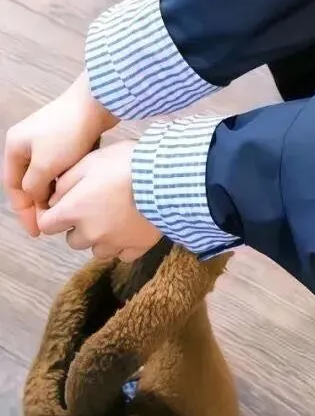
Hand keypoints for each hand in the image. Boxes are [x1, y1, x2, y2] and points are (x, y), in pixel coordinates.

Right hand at [3, 72, 118, 235]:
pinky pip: (66, 162)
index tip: (36, 231)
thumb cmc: (68, 132)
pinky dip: (70, 176)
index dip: (23, 211)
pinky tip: (81, 188)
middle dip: (40, 202)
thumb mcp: (45, 165)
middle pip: (31, 180)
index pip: (13, 186)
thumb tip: (38, 198)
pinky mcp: (72, 135)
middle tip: (53, 222)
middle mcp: (29, 141)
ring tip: (68, 208)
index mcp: (15, 146)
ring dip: (56, 189)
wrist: (98, 102)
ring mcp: (51, 137)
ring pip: (50, 172)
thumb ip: (36, 186)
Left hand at [37, 141, 161, 261]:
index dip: (52, 215)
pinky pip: (123, 254)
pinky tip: (132, 229)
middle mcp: (89, 233)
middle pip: (73, 240)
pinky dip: (124, 245)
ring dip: (101, 238)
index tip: (64, 205)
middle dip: (80, 227)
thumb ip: (66, 181)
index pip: (47, 225)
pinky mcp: (138, 247)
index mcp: (73, 211)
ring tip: (116, 219)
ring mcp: (115, 243)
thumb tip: (54, 198)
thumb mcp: (91, 161)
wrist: (167, 177)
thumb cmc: (126, 163)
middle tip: (97, 207)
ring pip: (97, 250)